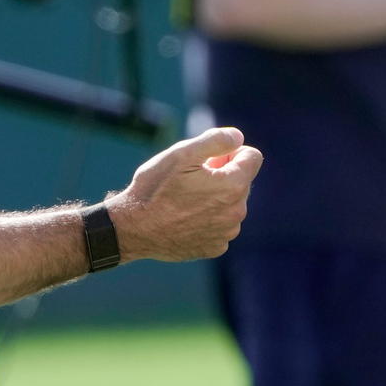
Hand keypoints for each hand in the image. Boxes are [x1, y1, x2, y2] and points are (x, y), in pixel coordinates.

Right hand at [106, 127, 262, 262]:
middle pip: (241, 181)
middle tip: (190, 178)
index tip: (209, 158)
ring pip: (231, 205)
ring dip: (216, 197)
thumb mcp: (182, 153)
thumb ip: (216, 140)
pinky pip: (220, 226)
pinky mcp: (215, 247)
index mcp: (233, 186)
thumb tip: (238, 138)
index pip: (252, 157)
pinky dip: (208, 219)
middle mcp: (236, 212)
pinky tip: (184, 218)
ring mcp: (226, 233)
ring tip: (185, 199)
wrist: (133, 229)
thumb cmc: (155, 188)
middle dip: (222, 174)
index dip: (231, 151)